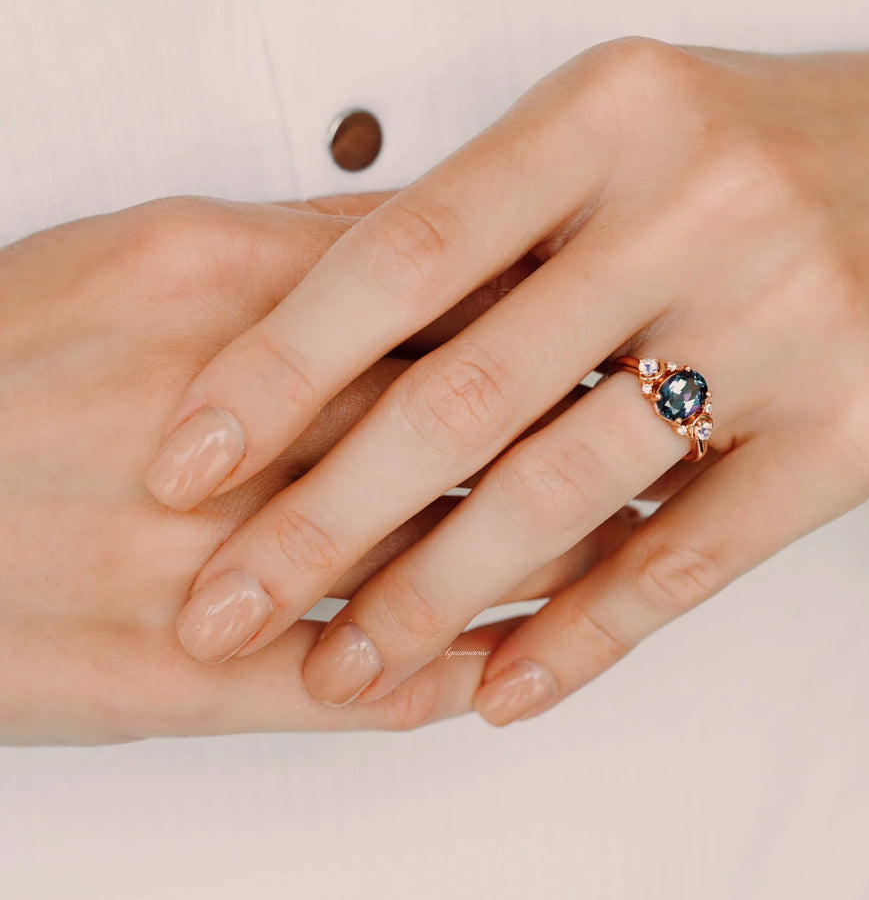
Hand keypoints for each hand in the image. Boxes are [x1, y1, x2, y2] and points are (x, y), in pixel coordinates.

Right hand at [1, 194, 593, 743]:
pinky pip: (353, 683)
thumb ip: (294, 252)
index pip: (443, 299)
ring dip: (548, 557)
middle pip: (461, 424)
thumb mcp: (139, 258)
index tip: (629, 317)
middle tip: (675, 419)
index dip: (558, 313)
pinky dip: (451, 674)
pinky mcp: (182, 679)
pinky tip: (520, 664)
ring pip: (433, 562)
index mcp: (225, 302)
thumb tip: (420, 238)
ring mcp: (216, 562)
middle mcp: (236, 432)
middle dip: (584, 424)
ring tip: (635, 541)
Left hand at [148, 37, 868, 722]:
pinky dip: (585, 635)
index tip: (188, 463)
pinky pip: (693, 558)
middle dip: (323, 517)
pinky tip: (500, 690)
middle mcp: (704, 204)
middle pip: (470, 391)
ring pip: (571, 493)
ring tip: (343, 667)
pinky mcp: (862, 427)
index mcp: (615, 110)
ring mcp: (795, 318)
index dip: (281, 366)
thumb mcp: (629, 140)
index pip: (405, 250)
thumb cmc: (775, 161)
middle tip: (219, 604)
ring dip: (437, 601)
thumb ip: (495, 228)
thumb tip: (323, 343)